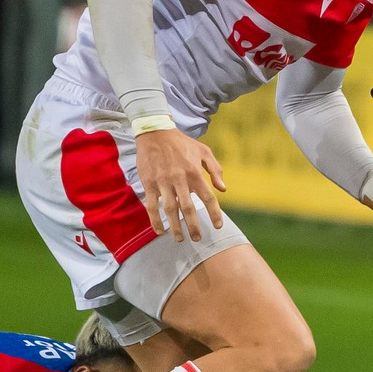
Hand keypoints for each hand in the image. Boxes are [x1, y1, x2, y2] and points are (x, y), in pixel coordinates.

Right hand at [134, 128, 226, 242]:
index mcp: (195, 173)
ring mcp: (162, 182)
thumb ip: (215, 170)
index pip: (208, 198)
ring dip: (175, 226)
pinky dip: (155, 219)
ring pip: (170, 209)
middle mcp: (179, 179)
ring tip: (180, 239)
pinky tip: (159, 230)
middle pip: (188, 208)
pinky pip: (151, 205)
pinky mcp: (148, 183)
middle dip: (194, 226)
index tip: (217, 226)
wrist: (155, 132)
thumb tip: (223, 189)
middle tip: (198, 239)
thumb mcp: (204, 151)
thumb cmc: (182, 143)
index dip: (214, 213)